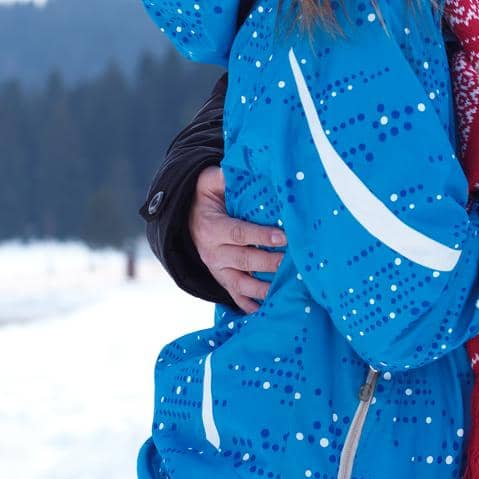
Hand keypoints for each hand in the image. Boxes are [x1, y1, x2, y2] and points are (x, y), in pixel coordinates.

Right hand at [188, 166, 284, 313]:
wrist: (185, 218)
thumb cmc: (207, 195)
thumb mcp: (211, 181)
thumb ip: (226, 176)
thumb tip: (247, 166)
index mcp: (212, 227)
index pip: (238, 232)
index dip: (261, 234)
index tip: (284, 235)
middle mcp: (213, 252)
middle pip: (245, 260)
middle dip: (270, 262)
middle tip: (293, 262)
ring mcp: (218, 269)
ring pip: (241, 283)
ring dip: (264, 289)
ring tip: (287, 290)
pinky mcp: (222, 279)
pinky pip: (235, 296)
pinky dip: (249, 306)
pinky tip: (267, 312)